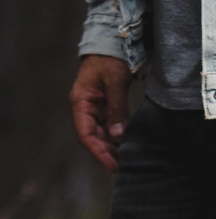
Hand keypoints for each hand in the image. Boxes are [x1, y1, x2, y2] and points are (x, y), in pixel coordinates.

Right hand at [69, 55, 131, 171]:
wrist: (112, 45)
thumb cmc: (109, 60)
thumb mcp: (114, 82)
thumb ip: (117, 108)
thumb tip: (118, 134)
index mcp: (80, 102)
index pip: (86, 134)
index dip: (98, 152)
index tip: (112, 166)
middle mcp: (84, 108)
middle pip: (93, 139)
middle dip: (106, 154)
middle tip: (123, 168)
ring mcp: (94, 110)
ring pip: (101, 136)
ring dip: (112, 149)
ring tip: (126, 161)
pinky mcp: (104, 109)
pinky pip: (108, 129)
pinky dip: (116, 140)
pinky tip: (126, 148)